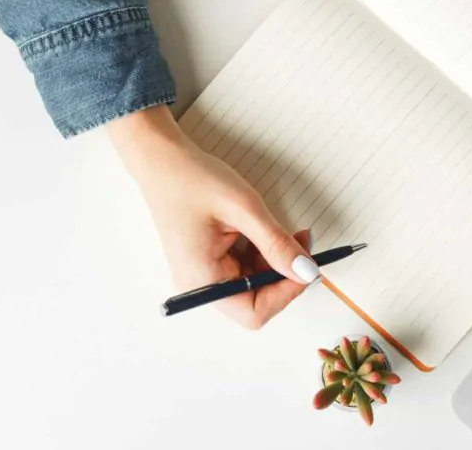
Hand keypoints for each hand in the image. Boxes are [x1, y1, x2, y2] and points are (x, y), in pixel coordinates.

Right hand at [108, 106, 318, 328]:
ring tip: (287, 232)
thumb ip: (277, 243)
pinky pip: (245, 269)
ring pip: (254, 285)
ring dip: (277, 262)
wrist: (164, 160)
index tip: (307, 266)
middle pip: (256, 300)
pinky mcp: (210, 262)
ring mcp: (204, 274)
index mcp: (202, 279)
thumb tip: (307, 271)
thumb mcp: (244, 208)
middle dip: (284, 275)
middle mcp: (200, 285)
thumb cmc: (193, 180)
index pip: (254, 312)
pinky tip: (266, 231)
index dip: (286, 293)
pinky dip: (264, 254)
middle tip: (303, 243)